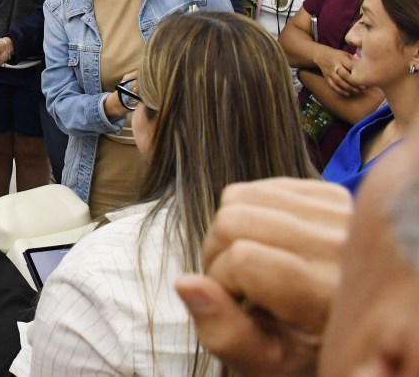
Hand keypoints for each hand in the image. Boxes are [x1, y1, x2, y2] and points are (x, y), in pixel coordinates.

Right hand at [174, 178, 352, 376]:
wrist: (360, 334)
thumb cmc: (306, 353)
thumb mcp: (266, 364)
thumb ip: (224, 332)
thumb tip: (185, 283)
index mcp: (327, 295)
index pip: (242, 259)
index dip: (220, 282)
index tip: (235, 305)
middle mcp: (342, 246)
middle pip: (234, 219)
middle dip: (216, 252)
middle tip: (233, 284)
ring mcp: (341, 214)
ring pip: (242, 196)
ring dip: (229, 230)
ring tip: (249, 263)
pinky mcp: (335, 193)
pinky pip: (261, 186)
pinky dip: (249, 211)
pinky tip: (267, 244)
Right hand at [314, 47, 361, 96]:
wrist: (321, 56)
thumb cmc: (338, 55)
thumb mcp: (346, 54)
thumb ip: (354, 60)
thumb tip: (366, 66)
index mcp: (341, 58)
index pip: (350, 66)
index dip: (358, 72)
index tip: (366, 77)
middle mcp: (335, 65)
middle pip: (344, 75)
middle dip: (354, 82)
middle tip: (363, 87)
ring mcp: (330, 72)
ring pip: (339, 82)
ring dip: (349, 88)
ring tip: (358, 91)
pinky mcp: (327, 78)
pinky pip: (333, 86)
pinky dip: (340, 91)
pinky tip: (348, 94)